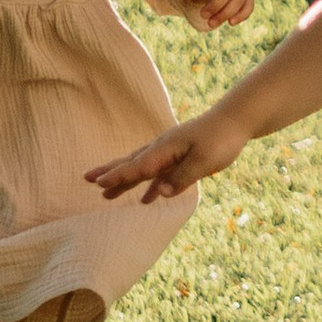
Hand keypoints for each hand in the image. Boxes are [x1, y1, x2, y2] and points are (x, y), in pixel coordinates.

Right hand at [88, 107, 243, 204]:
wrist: (234, 121)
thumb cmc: (221, 139)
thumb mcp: (205, 160)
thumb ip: (182, 177)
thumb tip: (160, 194)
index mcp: (165, 149)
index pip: (137, 166)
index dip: (118, 176)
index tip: (98, 183)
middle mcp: (162, 150)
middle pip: (131, 163)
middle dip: (110, 173)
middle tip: (87, 179)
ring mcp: (169, 153)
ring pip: (141, 169)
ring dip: (124, 182)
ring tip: (106, 195)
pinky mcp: (179, 159)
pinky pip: (159, 174)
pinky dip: (150, 187)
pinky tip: (146, 200)